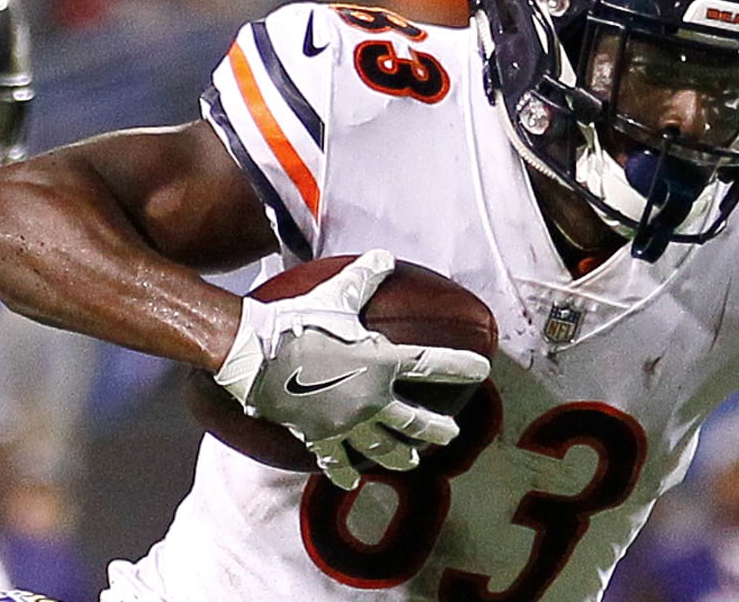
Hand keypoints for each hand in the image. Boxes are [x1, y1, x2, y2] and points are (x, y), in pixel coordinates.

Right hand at [214, 249, 490, 489]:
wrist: (256, 354)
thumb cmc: (298, 321)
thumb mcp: (336, 295)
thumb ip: (364, 276)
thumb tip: (384, 254)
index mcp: (381, 362)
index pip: (432, 365)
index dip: (460, 367)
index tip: (482, 371)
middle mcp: (371, 399)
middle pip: (415, 421)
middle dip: (437, 429)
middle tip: (451, 434)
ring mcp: (347, 423)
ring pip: (384, 449)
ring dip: (401, 457)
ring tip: (413, 463)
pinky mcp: (319, 436)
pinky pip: (337, 461)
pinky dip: (345, 474)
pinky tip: (352, 484)